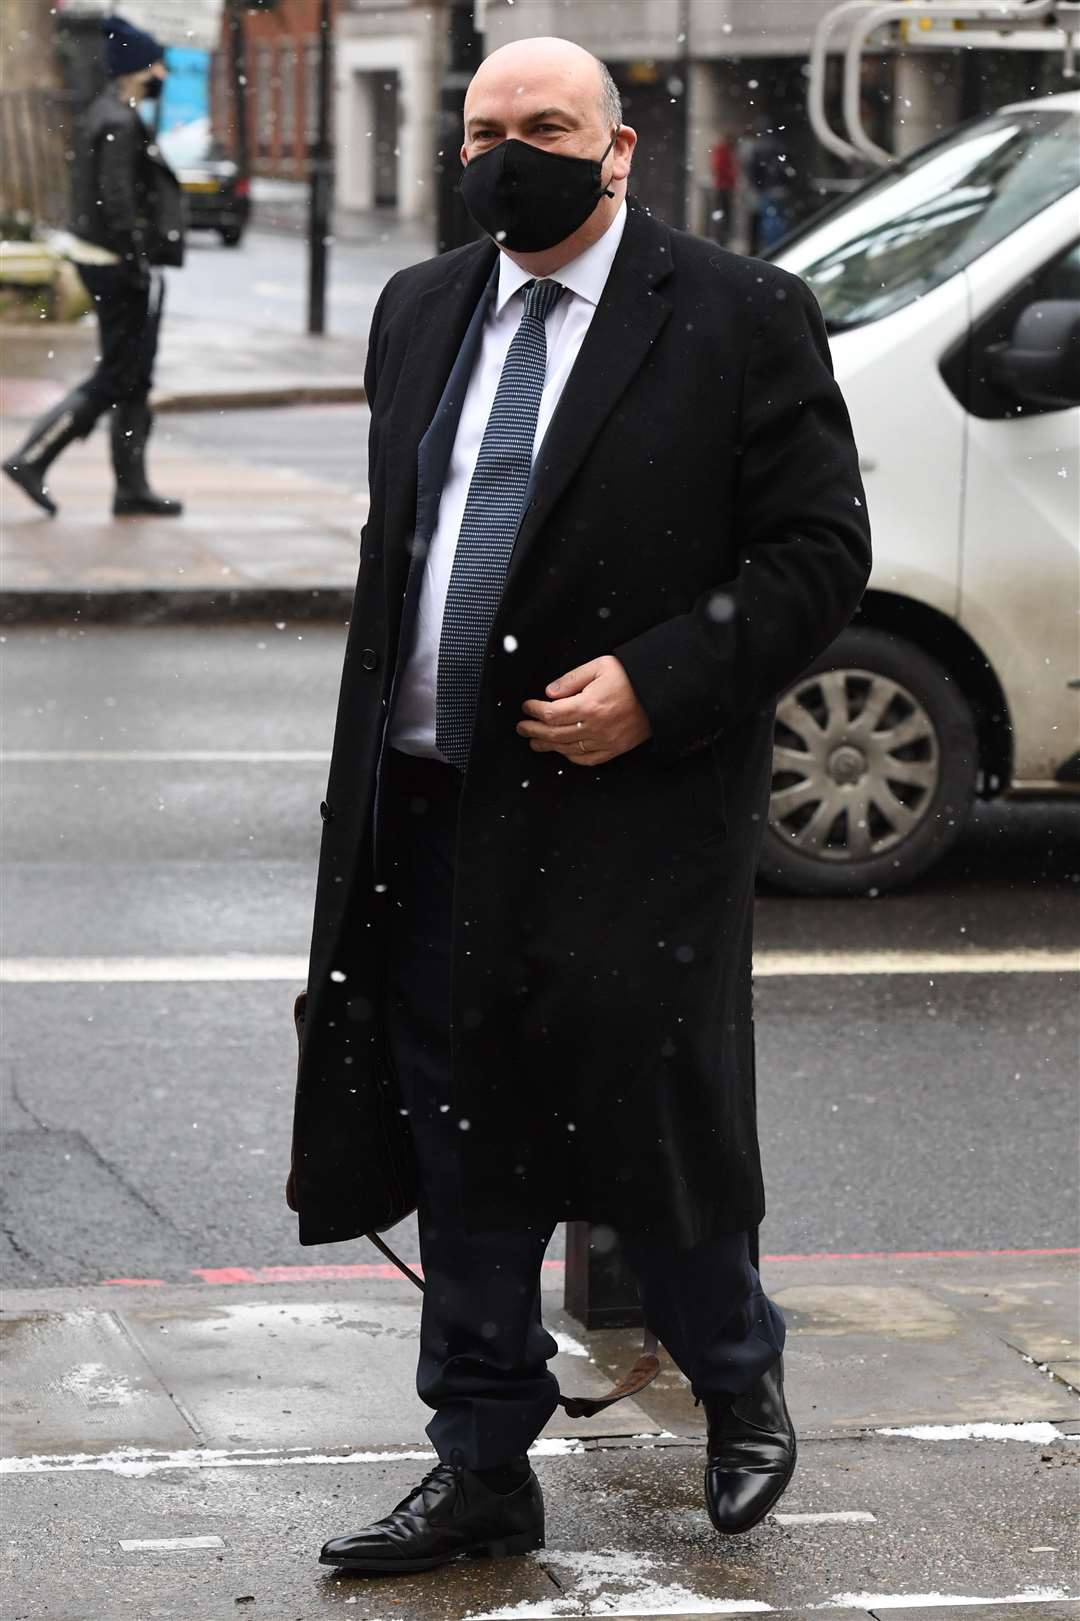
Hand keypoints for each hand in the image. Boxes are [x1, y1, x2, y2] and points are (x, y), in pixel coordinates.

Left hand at [517, 655, 651, 766]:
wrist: (661, 692)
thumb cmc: (631, 677)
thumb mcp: (600, 666)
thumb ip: (572, 679)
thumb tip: (550, 693)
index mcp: (589, 705)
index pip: (551, 713)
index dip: (534, 711)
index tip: (526, 707)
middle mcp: (595, 726)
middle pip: (555, 734)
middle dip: (533, 731)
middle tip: (522, 728)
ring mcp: (606, 741)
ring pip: (568, 749)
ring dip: (547, 746)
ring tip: (534, 742)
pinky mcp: (615, 749)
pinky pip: (588, 759)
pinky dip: (571, 756)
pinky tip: (561, 751)